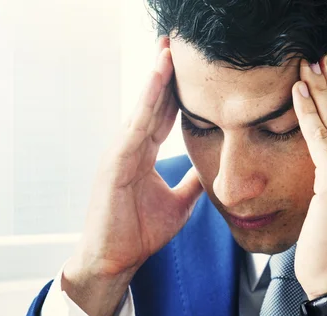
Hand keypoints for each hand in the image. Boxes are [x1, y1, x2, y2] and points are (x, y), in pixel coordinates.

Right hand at [62, 39, 202, 315]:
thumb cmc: (138, 233)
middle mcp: (129, 149)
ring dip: (154, 81)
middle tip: (175, 43)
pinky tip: (156, 83)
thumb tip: (212, 169)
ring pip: (141, 111)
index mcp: (142, 155)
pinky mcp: (113, 166)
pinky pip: (134, 129)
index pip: (162, 115)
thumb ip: (192, 183)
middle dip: (163, 75)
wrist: (114, 261)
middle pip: (150, 105)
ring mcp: (118, 155)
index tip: (190, 66)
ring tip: (168, 52)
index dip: (175, 91)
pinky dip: (145, 104)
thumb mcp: (178, 204)